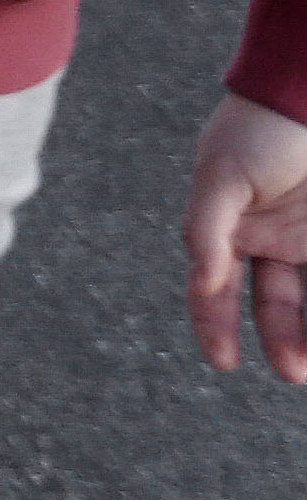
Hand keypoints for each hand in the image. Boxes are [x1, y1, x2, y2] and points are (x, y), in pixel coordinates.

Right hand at [184, 92, 306, 378]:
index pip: (216, 288)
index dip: (213, 324)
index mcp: (231, 228)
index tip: (223, 362)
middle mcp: (271, 241)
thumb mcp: (222, 173)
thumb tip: (202, 281)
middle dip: (282, 342)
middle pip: (275, 305)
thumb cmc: (260, 127)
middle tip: (293, 372)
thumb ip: (207, 228)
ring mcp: (306, 239)